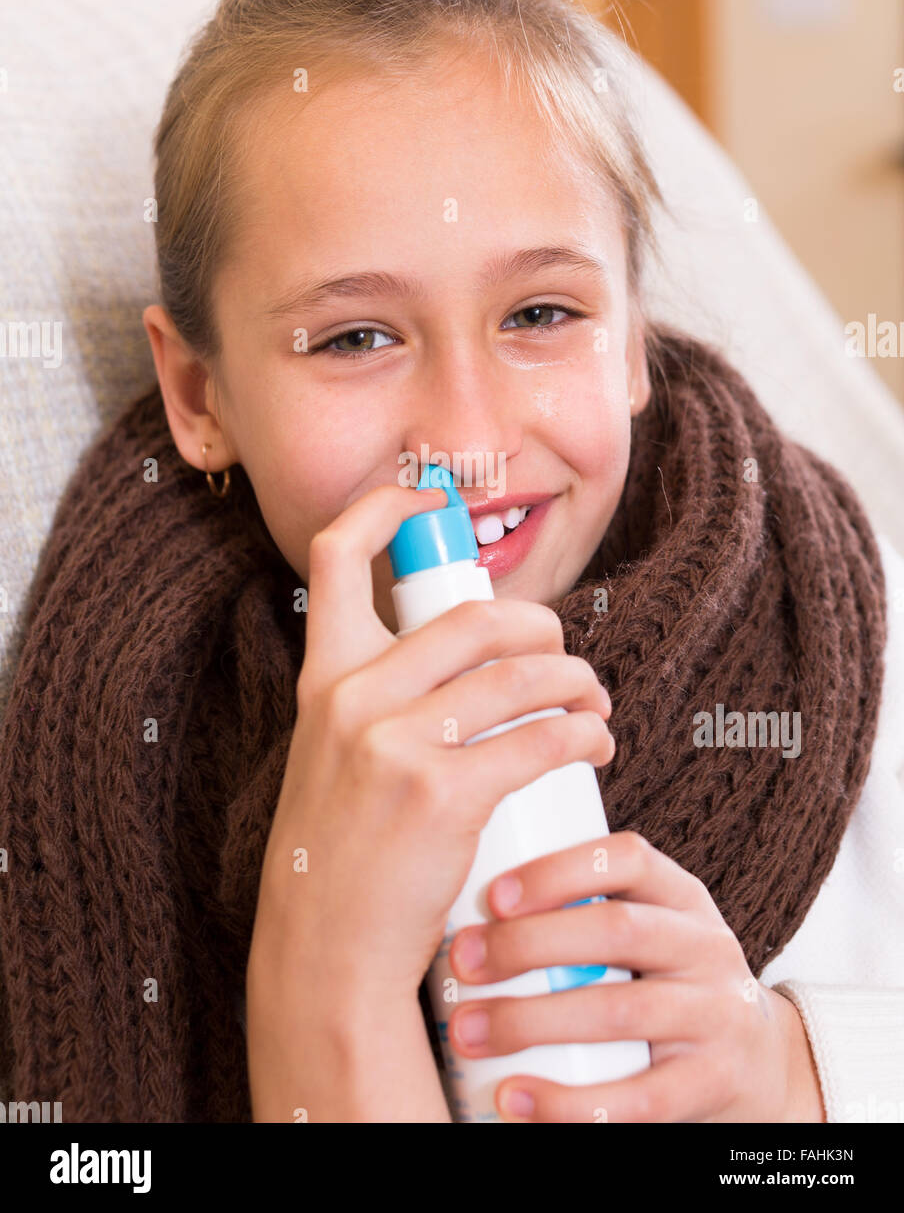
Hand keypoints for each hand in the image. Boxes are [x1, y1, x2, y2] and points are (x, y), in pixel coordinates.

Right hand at [250, 482, 614, 1006]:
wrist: (323, 952)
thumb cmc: (340, 855)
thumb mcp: (333, 755)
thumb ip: (378, 698)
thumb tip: (471, 658)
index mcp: (323, 677)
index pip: (336, 554)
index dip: (386, 504)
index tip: (430, 497)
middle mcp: (352, 696)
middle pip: (474, 613)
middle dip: (542, 625)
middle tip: (566, 656)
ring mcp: (395, 743)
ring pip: (520, 672)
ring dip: (577, 680)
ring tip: (596, 703)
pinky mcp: (443, 794)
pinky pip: (541, 736)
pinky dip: (584, 732)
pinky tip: (595, 743)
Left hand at [445, 830, 826, 1122]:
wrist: (755, 1062)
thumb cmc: (665, 982)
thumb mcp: (648, 928)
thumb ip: (585, 911)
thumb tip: (467, 900)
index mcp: (680, 896)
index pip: (626, 858)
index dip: (558, 870)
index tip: (493, 895)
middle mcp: (705, 946)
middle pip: (617, 930)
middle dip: (529, 944)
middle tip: (463, 961)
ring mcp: (717, 1015)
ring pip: (620, 1011)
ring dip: (531, 1021)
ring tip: (468, 1031)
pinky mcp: (714, 1082)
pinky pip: (639, 1098)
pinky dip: (569, 1102)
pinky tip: (514, 1097)